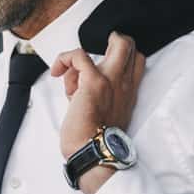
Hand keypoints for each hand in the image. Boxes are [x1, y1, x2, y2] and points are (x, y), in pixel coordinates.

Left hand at [50, 31, 145, 192]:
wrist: (92, 153)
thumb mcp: (101, 114)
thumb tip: (75, 79)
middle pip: (131, 46)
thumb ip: (95, 94)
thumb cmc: (92, 140)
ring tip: (69, 80)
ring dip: (85, 56)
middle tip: (89, 58)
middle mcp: (125, 84)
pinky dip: (65, 58)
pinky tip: (57, 72)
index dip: (118, 55)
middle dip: (112, 40)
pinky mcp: (94, 81)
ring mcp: (113, 80)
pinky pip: (79, 55)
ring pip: (118, 42)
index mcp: (127, 93)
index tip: (98, 66)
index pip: (137, 61)